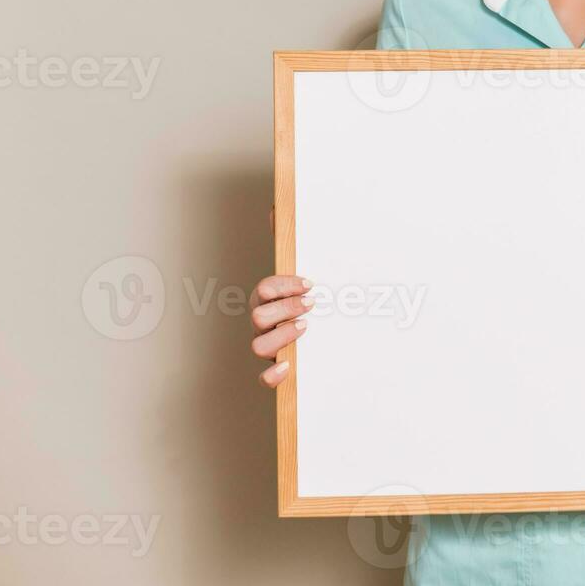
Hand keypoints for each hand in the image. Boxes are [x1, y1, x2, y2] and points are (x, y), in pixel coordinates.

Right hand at [252, 203, 310, 387]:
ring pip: (258, 345)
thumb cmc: (313, 297)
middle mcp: (264, 322)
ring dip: (280, 337)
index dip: (284, 285)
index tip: (310, 283)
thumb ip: (291, 241)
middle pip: (258, 316)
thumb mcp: (309, 270)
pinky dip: (273, 374)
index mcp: (270, 299)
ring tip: (305, 328)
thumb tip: (277, 208)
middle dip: (285, 308)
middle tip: (311, 304)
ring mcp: (269, 345)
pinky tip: (289, 367)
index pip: (264, 289)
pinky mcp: (277, 368)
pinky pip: (264, 377)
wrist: (327, 331)